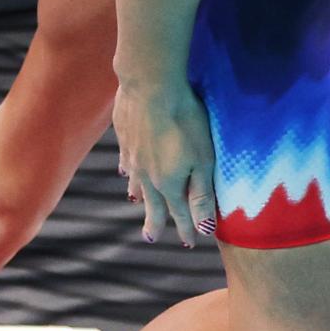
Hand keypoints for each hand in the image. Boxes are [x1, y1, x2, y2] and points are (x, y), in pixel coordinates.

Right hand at [113, 80, 217, 246]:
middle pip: (154, 204)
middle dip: (156, 221)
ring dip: (140, 197)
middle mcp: (147, 176)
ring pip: (137, 184)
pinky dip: (127, 171)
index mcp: (169, 184)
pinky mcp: (125, 138)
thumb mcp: (203, 160)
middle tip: (152, 238)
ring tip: (136, 205)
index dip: (187, 228)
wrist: (150, 88)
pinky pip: (126, 162)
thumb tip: (205, 229)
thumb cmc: (185, 121)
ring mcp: (133, 157)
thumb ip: (202, 194)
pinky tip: (124, 172)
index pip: (180, 213)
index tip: (190, 242)